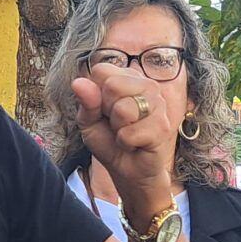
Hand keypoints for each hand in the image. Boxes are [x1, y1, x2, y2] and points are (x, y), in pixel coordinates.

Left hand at [71, 61, 178, 222]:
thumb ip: (85, 102)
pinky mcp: (163, 126)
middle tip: (116, 124)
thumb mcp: (88, 121)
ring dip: (118, 129)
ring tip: (126, 133)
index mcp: (128, 78)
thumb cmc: (110, 142)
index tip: (103, 110)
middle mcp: (147, 85)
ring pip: (123, 109)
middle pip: (112, 85)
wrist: (129, 171)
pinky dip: (126, 144)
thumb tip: (78, 82)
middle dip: (106, 111)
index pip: (101, 70)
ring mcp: (158, 104)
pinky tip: (135, 144)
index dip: (95, 95)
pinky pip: (129, 133)